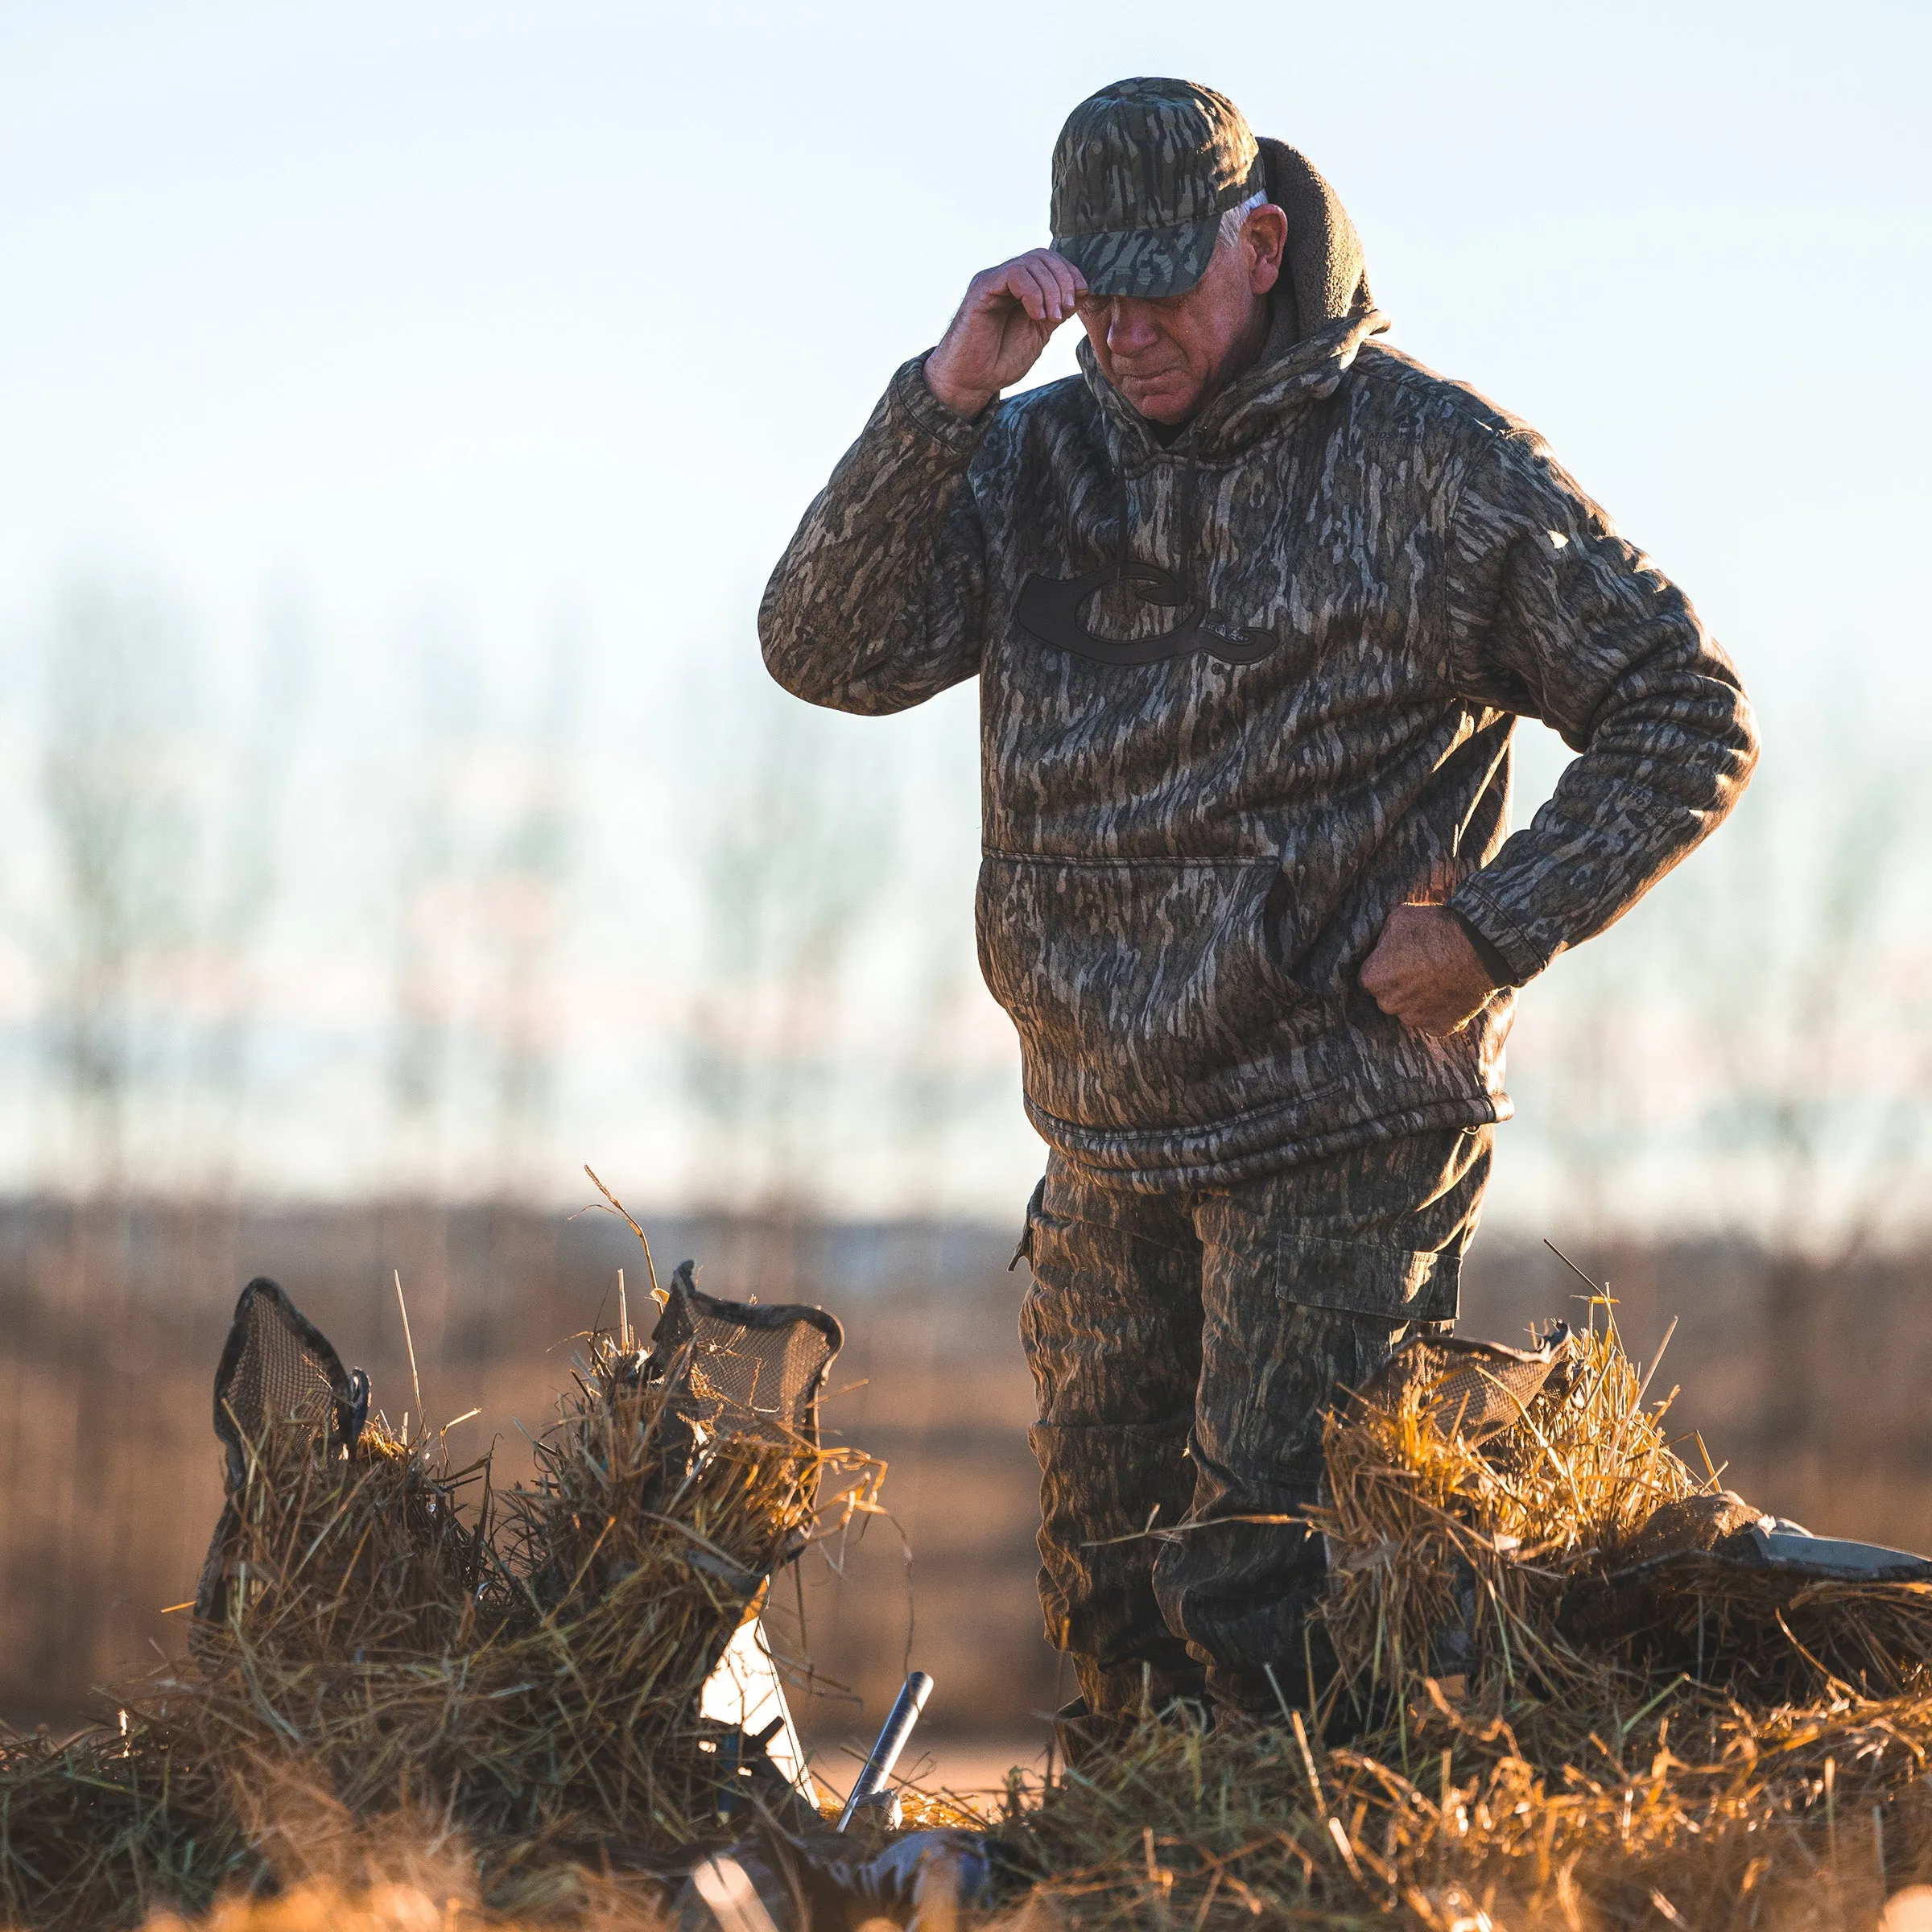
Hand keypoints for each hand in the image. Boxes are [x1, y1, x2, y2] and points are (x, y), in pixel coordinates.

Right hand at [924, 249, 1086, 418]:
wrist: (973, 379)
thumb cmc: (1002, 360)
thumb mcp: (1040, 332)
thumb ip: (1057, 311)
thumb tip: (1083, 290)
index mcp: (1021, 287)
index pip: (1050, 262)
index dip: (1070, 273)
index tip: (1082, 294)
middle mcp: (1007, 279)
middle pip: (1043, 257)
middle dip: (1063, 279)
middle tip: (1067, 308)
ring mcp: (994, 281)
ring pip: (1031, 263)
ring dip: (1050, 289)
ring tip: (1052, 317)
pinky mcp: (983, 287)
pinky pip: (1014, 274)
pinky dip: (1033, 292)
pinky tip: (1036, 315)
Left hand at [1359, 904, 1499, 1035]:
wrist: (1482, 946)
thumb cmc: (1438, 928)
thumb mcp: (1400, 917)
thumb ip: (1384, 937)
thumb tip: (1382, 946)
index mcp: (1373, 978)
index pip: (1369, 979)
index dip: (1384, 969)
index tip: (1398, 961)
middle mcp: (1389, 1003)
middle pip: (1388, 998)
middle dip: (1400, 986)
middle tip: (1421, 968)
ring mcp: (1415, 1018)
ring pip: (1410, 1012)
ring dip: (1419, 1000)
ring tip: (1439, 978)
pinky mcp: (1441, 1027)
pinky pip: (1435, 1023)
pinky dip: (1441, 1013)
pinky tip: (1450, 994)